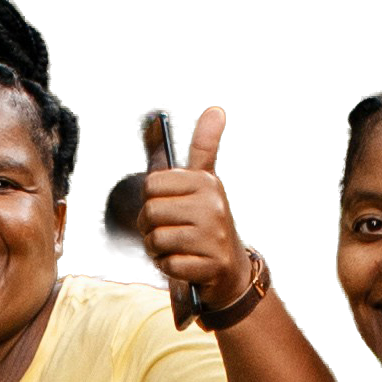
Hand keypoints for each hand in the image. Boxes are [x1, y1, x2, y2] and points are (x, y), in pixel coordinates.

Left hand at [138, 107, 252, 312]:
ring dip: (156, 250)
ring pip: (156, 240)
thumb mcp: (206, 183)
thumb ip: (205, 147)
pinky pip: (168, 265)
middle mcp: (212, 206)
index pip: (151, 185)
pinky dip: (169, 268)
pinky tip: (183, 265)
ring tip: (174, 249)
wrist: (231, 271)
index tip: (164, 208)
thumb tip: (216, 110)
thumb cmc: (207, 223)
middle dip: (149, 228)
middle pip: (150, 213)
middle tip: (166, 233)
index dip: (149, 201)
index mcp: (205, 182)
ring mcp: (213, 236)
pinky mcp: (211, 264)